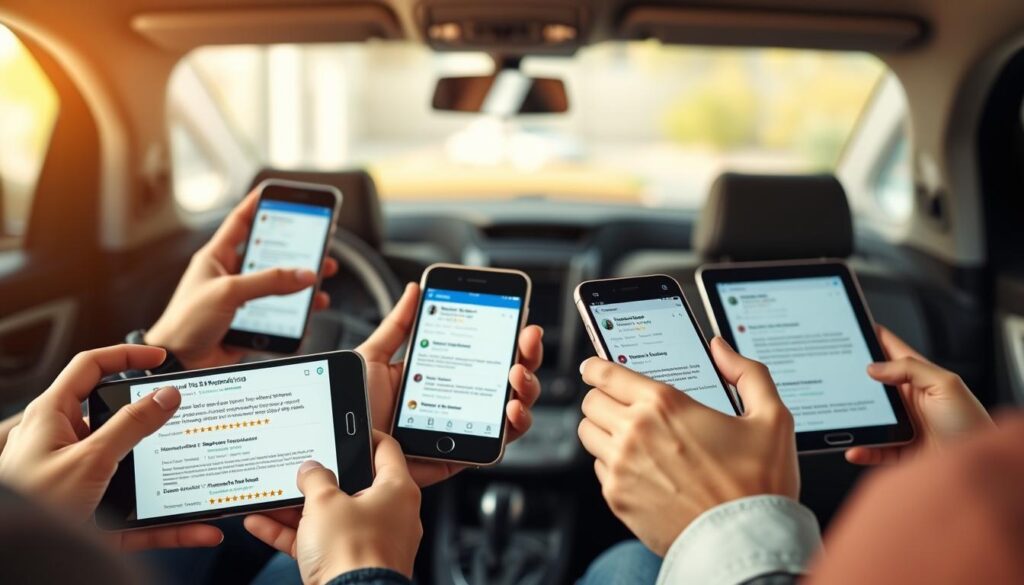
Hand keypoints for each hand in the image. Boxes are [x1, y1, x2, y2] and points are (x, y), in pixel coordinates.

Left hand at [0, 345, 222, 550]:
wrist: (15, 561)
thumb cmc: (30, 505)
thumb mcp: (89, 459)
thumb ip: (131, 425)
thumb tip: (165, 395)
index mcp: (53, 416)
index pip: (90, 367)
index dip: (126, 355)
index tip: (160, 357)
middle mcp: (64, 444)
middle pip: (119, 420)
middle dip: (155, 422)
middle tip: (185, 418)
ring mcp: (80, 480)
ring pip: (134, 472)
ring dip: (168, 480)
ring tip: (199, 478)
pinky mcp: (95, 516)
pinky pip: (141, 517)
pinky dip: (170, 524)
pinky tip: (197, 529)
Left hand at [146, 190, 338, 369]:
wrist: (177, 364)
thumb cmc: (185, 323)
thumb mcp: (228, 292)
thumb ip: (268, 281)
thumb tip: (304, 273)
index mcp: (216, 257)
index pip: (241, 221)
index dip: (259, 203)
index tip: (278, 191)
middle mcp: (229, 275)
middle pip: (268, 254)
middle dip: (295, 248)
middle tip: (318, 241)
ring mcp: (239, 300)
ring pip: (277, 284)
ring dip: (300, 281)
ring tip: (322, 275)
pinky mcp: (247, 323)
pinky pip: (278, 313)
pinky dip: (296, 311)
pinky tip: (309, 309)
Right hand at [244, 432, 421, 583]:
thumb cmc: (354, 554)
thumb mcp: (324, 502)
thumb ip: (315, 478)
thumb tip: (311, 470)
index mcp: (397, 489)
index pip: (385, 449)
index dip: (365, 435)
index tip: (348, 428)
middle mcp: (391, 514)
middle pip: (352, 485)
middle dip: (320, 479)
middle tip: (300, 467)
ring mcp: (372, 541)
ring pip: (332, 516)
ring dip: (299, 508)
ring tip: (272, 495)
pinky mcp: (351, 564)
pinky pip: (320, 541)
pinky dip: (293, 533)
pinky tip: (263, 524)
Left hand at [356, 282, 542, 485]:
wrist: (343, 450)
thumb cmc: (352, 409)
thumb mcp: (373, 358)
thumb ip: (397, 325)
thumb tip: (415, 290)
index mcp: (438, 374)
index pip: (484, 352)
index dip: (507, 335)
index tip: (519, 318)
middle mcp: (456, 400)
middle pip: (506, 378)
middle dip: (526, 355)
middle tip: (526, 340)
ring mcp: (462, 426)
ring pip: (511, 409)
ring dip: (526, 388)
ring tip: (516, 374)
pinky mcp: (461, 454)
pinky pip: (497, 445)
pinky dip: (512, 427)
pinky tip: (511, 410)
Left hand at [577, 337, 798, 554]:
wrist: (747, 543)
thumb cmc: (759, 484)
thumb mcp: (772, 419)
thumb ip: (747, 373)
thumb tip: (722, 348)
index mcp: (665, 404)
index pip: (606, 373)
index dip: (596, 366)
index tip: (595, 367)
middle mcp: (635, 432)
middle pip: (590, 402)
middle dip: (603, 398)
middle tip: (621, 404)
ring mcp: (621, 467)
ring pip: (587, 434)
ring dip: (603, 430)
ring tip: (629, 435)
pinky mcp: (617, 498)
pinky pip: (598, 469)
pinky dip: (612, 464)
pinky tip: (639, 467)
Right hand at [844, 326, 993, 464]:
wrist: (979, 468)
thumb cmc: (971, 424)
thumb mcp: (946, 385)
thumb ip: (910, 369)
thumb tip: (874, 367)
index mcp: (919, 377)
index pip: (890, 350)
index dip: (872, 336)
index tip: (852, 328)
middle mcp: (908, 400)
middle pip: (872, 384)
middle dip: (852, 379)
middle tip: (833, 374)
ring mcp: (902, 425)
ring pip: (868, 417)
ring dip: (854, 418)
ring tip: (841, 415)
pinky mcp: (899, 450)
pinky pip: (873, 448)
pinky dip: (861, 449)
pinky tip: (854, 448)